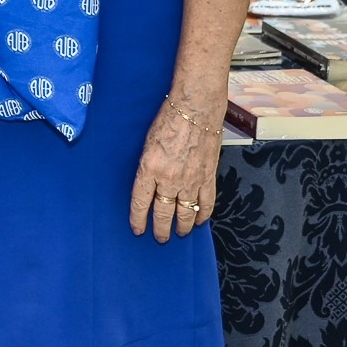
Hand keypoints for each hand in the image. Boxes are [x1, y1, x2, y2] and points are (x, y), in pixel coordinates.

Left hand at [130, 94, 220, 242]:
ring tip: (178, 233)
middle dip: (160, 229)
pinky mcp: (208, 177)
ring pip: (185, 213)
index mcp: (149, 169)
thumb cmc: (168, 119)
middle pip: (163, 213)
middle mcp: (169, 179)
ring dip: (181, 226)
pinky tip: (199, 221)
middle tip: (160, 238)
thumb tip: (146, 184)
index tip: (138, 230)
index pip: (140, 202)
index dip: (138, 219)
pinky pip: (206, 203)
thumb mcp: (146, 143)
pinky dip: (202, 215)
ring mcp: (191, 180)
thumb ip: (146, 166)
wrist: (196, 108)